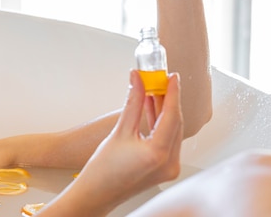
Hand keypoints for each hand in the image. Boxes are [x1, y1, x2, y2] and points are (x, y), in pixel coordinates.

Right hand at [38, 71, 182, 215]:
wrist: (96, 193)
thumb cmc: (103, 170)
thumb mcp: (119, 130)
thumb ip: (133, 102)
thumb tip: (137, 80)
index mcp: (158, 154)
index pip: (172, 116)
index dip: (173, 93)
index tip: (171, 77)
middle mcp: (169, 164)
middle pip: (175, 123)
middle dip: (168, 100)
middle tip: (161, 81)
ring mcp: (169, 168)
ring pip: (172, 131)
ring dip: (163, 111)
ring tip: (153, 91)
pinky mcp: (164, 169)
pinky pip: (167, 141)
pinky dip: (160, 125)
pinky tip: (151, 110)